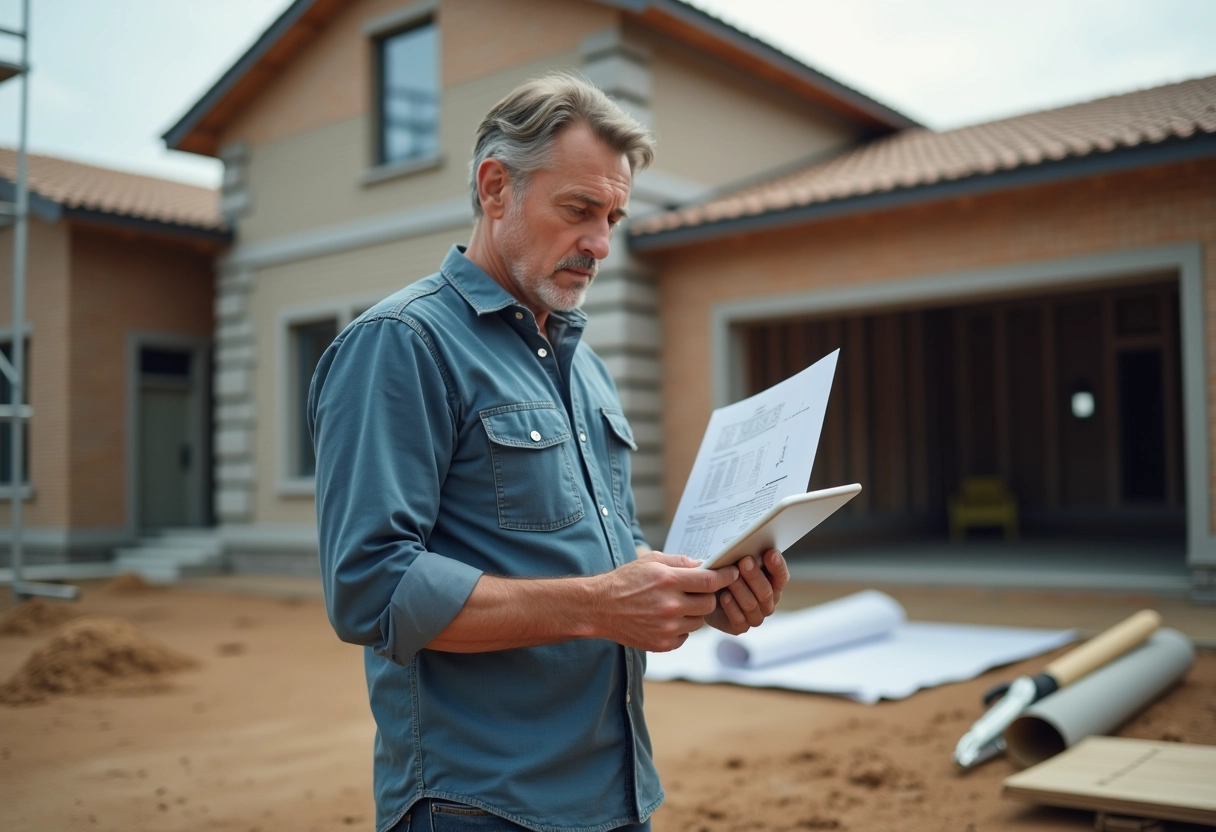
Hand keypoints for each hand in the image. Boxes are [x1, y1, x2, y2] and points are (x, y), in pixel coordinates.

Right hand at [591, 551, 737, 651]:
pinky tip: (666, 619)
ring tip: (676, 605)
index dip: (726, 577)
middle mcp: (670, 605)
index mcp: (668, 580)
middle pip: (709, 603)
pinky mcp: (662, 644)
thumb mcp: (652, 561)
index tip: (732, 574)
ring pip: (699, 621)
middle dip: (707, 596)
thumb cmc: (626, 580)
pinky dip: (681, 628)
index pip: (710, 581)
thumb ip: (681, 562)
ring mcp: (667, 627)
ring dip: (694, 613)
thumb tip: (705, 565)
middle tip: (697, 591)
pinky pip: (685, 635)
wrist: (599, 607)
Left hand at [704, 549, 788, 635]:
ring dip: (740, 590)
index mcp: (772, 585)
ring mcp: (755, 617)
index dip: (777, 566)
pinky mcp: (740, 628)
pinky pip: (739, 620)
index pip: (781, 577)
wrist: (705, 594)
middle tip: (745, 561)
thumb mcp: (734, 562)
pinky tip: (724, 596)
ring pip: (752, 605)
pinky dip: (731, 607)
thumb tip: (748, 548)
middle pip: (766, 592)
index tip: (770, 553)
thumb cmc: (724, 574)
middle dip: (755, 576)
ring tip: (729, 579)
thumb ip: (746, 557)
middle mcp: (767, 603)